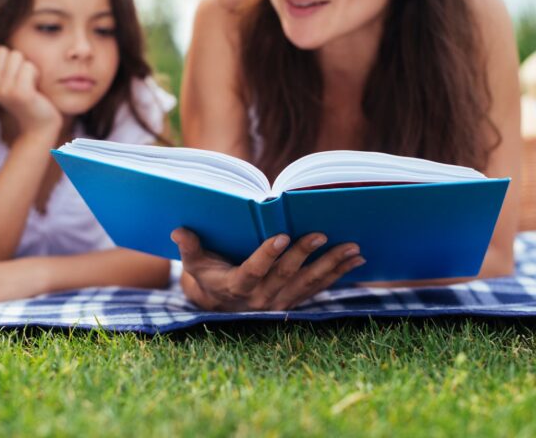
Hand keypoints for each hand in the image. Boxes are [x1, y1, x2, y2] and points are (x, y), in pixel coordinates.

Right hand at [0, 46, 61, 134]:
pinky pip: (29, 67)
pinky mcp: (20, 93)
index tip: (18, 77)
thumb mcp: (13, 83)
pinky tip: (37, 89)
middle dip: (20, 61)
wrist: (41, 128)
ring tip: (32, 85)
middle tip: (27, 81)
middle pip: (5, 50)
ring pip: (17, 56)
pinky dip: (37, 74)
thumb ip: (5, 66)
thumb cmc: (33, 101)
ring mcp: (5, 91)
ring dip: (30, 67)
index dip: (10, 58)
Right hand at [172, 228, 364, 311]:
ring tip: (353, 249)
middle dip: (305, 254)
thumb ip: (189, 248)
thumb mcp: (193, 264)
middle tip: (322, 234)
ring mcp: (280, 301)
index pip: (252, 271)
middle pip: (286, 275)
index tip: (280, 236)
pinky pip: (318, 288)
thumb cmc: (206, 275)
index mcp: (236, 286)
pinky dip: (338, 274)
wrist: (220, 305)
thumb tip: (178, 229)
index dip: (266, 255)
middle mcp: (261, 298)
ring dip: (332, 265)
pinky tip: (356, 262)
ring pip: (308, 282)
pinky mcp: (294, 300)